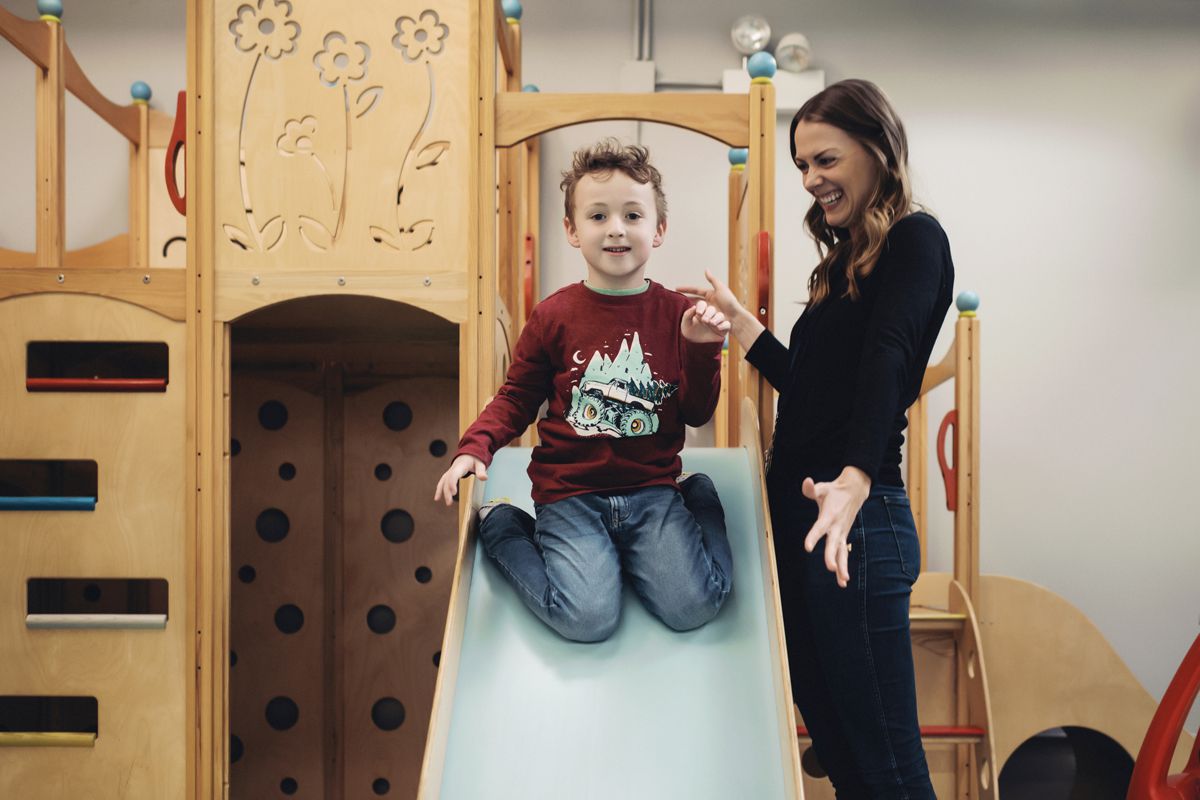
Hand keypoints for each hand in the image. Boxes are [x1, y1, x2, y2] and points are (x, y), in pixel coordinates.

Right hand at [434, 454, 486, 506]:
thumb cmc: (474, 459)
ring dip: (442, 492)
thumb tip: (484, 478)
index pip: (454, 475)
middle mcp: (452, 469)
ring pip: (443, 482)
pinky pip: (442, 482)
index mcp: (460, 466)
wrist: (468, 453)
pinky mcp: (448, 475)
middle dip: (447, 492)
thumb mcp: (479, 463)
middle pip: (447, 481)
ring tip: (444, 502)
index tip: (454, 493)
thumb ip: (481, 471)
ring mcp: (449, 472)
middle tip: (449, 502)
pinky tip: (437, 498)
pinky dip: (439, 490)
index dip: (452, 484)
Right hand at [677, 269, 745, 319]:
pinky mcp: (708, 319)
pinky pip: (700, 317)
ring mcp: (708, 311)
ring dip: (695, 309)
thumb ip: (712, 279)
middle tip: (677, 300)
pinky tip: (692, 317)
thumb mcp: (721, 288)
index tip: (676, 288)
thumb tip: (706, 269)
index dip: (686, 289)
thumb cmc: (729, 302)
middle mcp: (708, 302)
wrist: (735, 317)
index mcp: (711, 294)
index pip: (696, 290)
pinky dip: (696, 317)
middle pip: (694, 300)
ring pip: (697, 309)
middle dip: (687, 300)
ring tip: (692, 311)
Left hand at [681, 299, 730, 343]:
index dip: (701, 307)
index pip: (702, 304)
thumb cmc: (689, 330)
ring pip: (720, 315)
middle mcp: (710, 314)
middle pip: (712, 309)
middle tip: (704, 320)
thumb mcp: (686, 322)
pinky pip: (727, 324)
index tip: (698, 313)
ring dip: (717, 318)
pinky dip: (724, 325)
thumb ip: (688, 314)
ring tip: (711, 323)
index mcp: (701, 310)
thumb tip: (694, 307)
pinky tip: (718, 328)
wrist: (693, 343)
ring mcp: (717, 321)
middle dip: (709, 313)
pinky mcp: (723, 328)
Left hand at [802, 467, 871, 587]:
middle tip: (831, 568)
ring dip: (842, 567)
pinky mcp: (843, 536)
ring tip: (842, 582)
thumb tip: (806, 482)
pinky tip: (842, 580)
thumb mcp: (822, 487)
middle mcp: (837, 526)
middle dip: (831, 556)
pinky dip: (843, 565)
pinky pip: (843, 553)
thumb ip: (811, 488)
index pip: (819, 528)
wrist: (855, 490)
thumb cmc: (835, 490)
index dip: (813, 537)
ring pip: (842, 552)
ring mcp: (842, 532)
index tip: (807, 547)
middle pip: (833, 544)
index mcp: (828, 515)